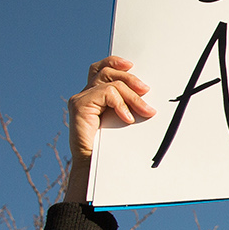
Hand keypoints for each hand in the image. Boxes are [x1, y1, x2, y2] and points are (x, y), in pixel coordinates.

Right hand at [63, 56, 154, 202]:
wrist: (94, 167)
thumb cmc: (110, 147)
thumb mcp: (124, 120)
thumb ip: (129, 106)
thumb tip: (149, 97)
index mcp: (94, 95)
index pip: (102, 69)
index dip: (115, 62)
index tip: (132, 65)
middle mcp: (84, 94)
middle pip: (106, 71)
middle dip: (130, 78)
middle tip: (147, 90)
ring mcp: (80, 100)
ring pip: (109, 82)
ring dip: (132, 96)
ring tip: (145, 110)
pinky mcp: (79, 106)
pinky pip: (105, 94)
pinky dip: (120, 104)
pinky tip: (128, 119)